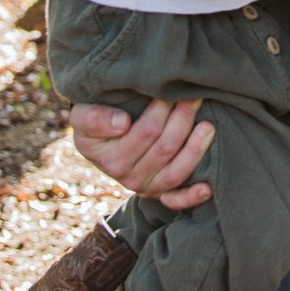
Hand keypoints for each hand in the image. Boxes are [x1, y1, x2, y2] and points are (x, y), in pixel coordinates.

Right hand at [68, 99, 214, 208]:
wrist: (97, 138)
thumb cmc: (93, 120)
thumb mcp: (81, 116)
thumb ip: (94, 119)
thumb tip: (122, 123)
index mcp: (111, 159)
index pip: (144, 133)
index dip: (161, 111)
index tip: (170, 91)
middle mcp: (129, 177)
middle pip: (165, 148)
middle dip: (182, 119)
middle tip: (193, 95)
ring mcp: (146, 187)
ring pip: (176, 171)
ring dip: (195, 149)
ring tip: (208, 125)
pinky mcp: (159, 193)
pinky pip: (176, 200)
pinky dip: (191, 196)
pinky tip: (207, 188)